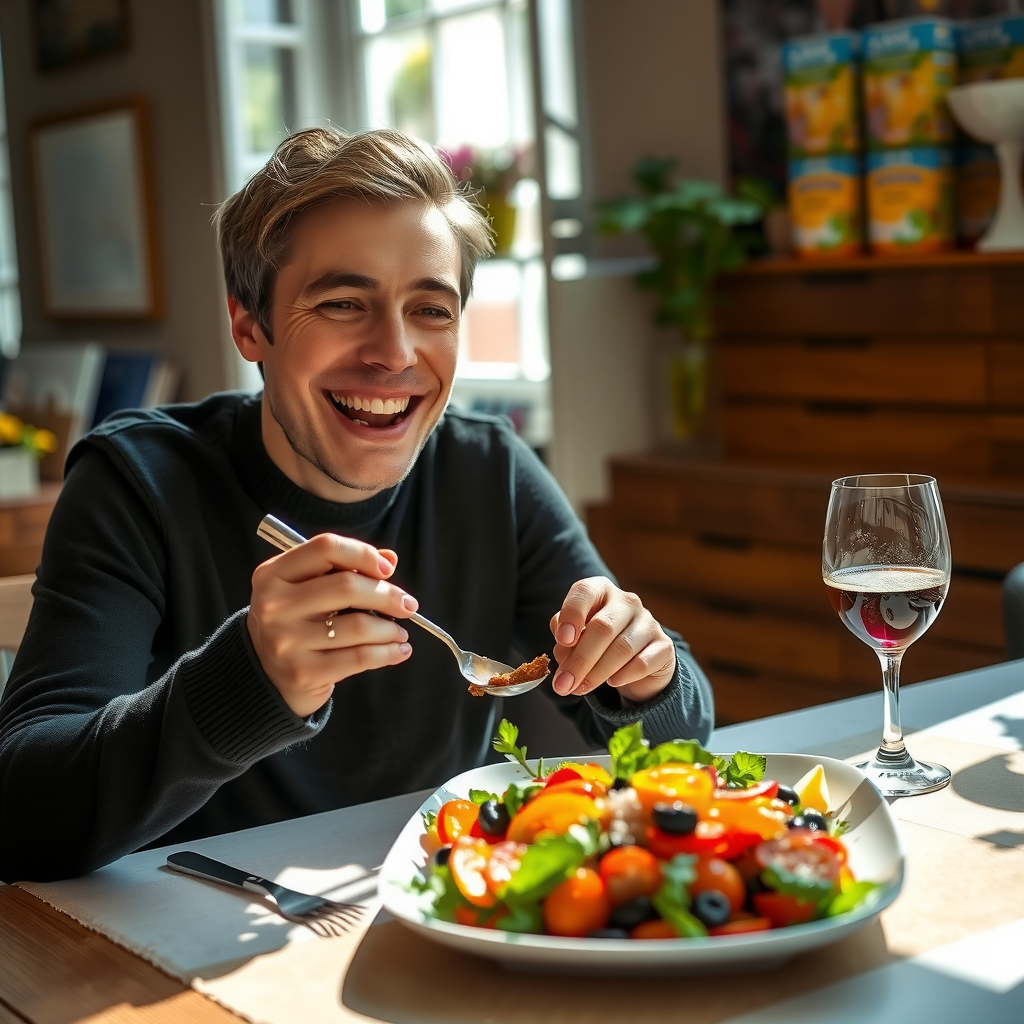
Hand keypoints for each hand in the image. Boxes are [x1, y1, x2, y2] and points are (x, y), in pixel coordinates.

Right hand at [247, 533, 417, 716]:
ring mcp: (286, 641)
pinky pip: (360, 658)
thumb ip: (345, 568)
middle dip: (387, 595)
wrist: (267, 677)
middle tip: (408, 605)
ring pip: (359, 626)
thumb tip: (389, 559)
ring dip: (391, 629)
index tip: (387, 570)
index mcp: (272, 574)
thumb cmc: (297, 622)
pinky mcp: (303, 672)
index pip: (326, 548)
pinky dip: (388, 653)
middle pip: (347, 586)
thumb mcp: (307, 589)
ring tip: (401, 632)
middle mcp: (274, 605)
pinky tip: (399, 651)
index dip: (363, 554)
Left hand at [549, 577, 675, 702]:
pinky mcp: (664, 646)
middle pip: (602, 627)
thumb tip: (564, 653)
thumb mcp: (575, 639)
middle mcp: (627, 601)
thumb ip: (565, 642)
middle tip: (563, 684)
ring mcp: (648, 622)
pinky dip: (623, 676)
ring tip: (580, 688)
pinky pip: (642, 663)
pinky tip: (613, 682)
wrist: (637, 665)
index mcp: (600, 590)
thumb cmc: (597, 645)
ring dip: (596, 673)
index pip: (585, 592)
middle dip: (580, 660)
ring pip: (621, 648)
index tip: (562, 640)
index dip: (571, 614)